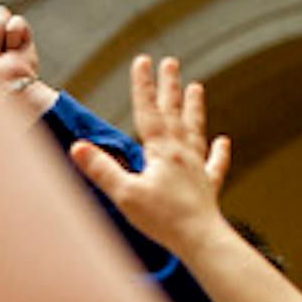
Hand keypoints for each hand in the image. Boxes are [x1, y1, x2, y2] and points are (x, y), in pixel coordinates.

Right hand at [70, 56, 231, 254]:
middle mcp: (182, 154)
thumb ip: (101, 169)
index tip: (142, 61)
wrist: (201, 240)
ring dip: (194, 108)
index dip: (143, 86)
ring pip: (195, 131)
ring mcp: (197, 169)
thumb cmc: (164, 220)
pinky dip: (220, 152)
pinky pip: (215, 164)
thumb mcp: (124, 194)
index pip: (148, 112)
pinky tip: (223, 141)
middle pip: (174, 113)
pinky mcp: (208, 187)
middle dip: (169, 87)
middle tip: (171, 62)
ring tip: (197, 87)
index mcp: (161, 152)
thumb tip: (77, 147)